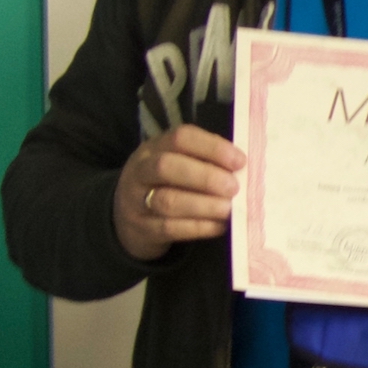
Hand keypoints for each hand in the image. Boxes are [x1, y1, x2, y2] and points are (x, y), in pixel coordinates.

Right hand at [114, 123, 242, 263]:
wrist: (126, 220)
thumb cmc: (164, 185)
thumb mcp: (176, 164)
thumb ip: (203, 160)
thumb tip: (241, 165)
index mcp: (154, 148)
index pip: (180, 138)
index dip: (212, 147)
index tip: (239, 161)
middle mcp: (141, 171)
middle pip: (167, 167)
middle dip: (205, 176)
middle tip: (233, 187)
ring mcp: (137, 201)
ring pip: (168, 200)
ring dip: (204, 205)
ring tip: (229, 209)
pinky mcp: (143, 229)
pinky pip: (171, 228)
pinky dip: (199, 227)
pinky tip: (219, 226)